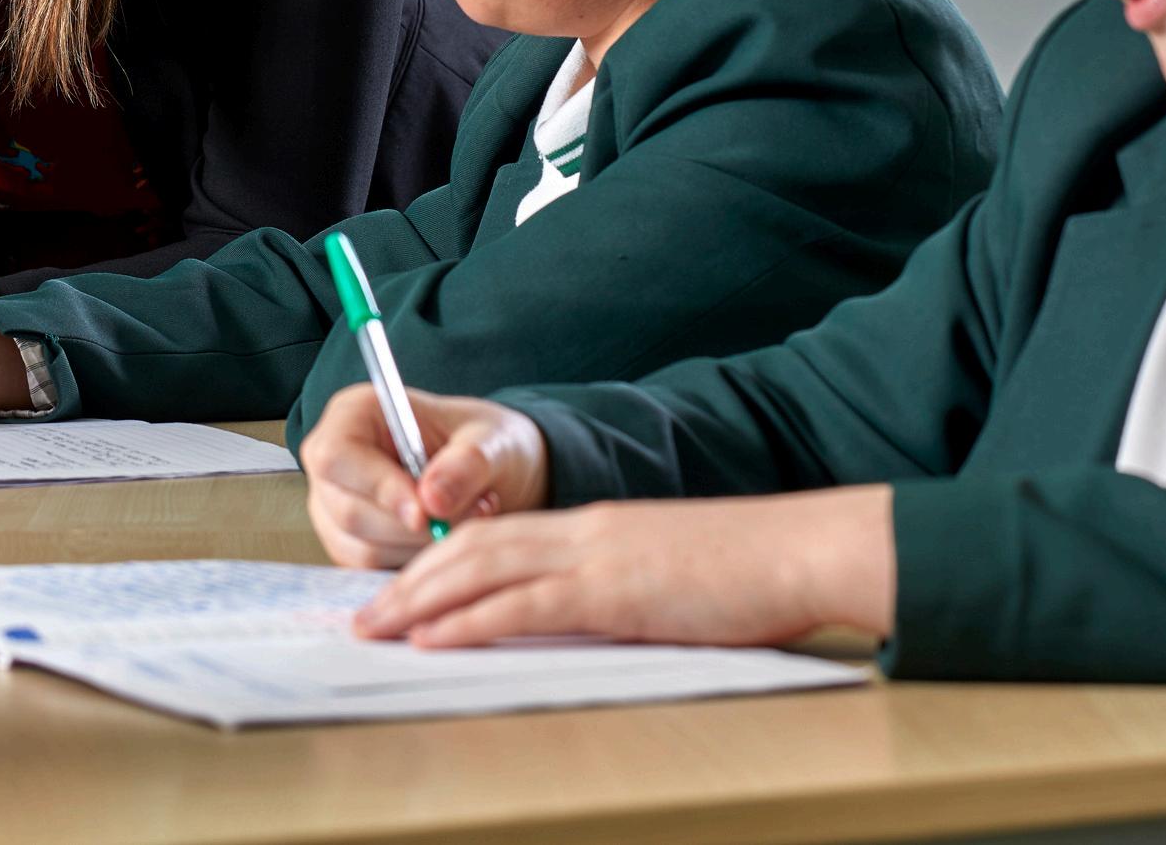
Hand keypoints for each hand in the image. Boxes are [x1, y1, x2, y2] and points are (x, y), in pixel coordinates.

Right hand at [299, 385, 549, 567]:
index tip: (426, 513)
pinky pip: (375, 570)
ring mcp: (335, 508)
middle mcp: (334, 463)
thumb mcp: (492, 441)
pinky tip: (452, 536)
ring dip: (424, 546)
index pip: (336, 456)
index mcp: (354, 415)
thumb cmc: (485, 442)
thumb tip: (432, 501)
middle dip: (414, 526)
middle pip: (348, 510)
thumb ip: (467, 463)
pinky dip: (419, 562)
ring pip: (364, 548)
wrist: (493, 472)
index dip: (377, 488)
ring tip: (473, 516)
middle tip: (476, 512)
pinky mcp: (349, 545)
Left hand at [351, 486, 898, 649]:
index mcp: (598, 527)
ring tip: (375, 627)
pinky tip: (433, 636)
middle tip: (364, 616)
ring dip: (419, 602)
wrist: (802, 549)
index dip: (443, 565)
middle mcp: (584, 532)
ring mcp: (595, 557)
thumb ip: (626, 589)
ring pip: (481, 571)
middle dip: (411, 584)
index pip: (500, 539)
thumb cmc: (754, 571)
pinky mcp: (612, 591)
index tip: (405, 594)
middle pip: (472, 549)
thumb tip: (597, 621)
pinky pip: (522, 604)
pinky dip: (468, 621)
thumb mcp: (673, 575)